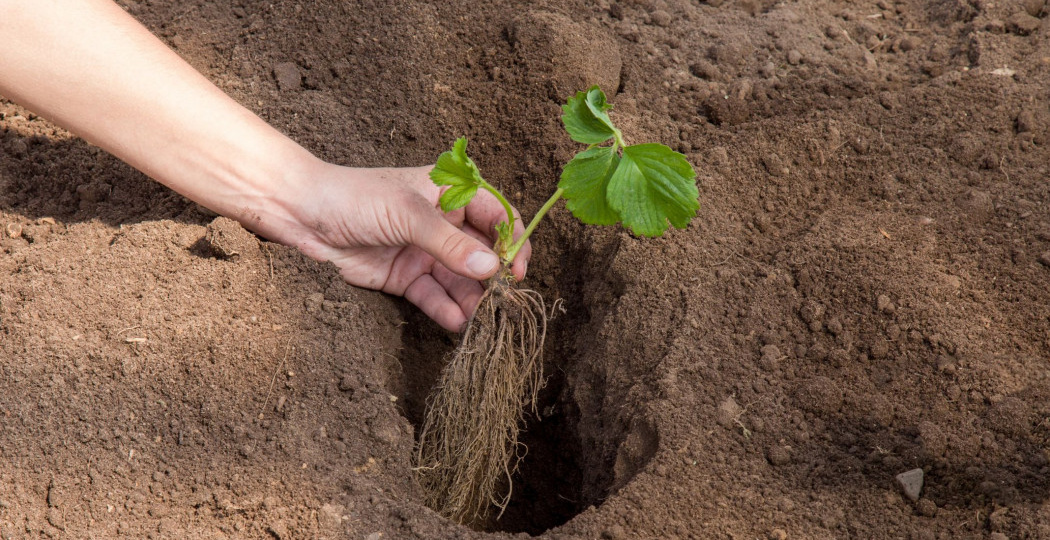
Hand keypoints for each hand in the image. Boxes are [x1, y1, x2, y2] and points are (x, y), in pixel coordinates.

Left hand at [272, 162, 530, 331]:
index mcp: (451, 192)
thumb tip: (492, 268)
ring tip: (482, 320)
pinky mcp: (404, 277)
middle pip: (482, 252)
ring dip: (472, 298)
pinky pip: (433, 295)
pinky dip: (446, 309)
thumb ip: (450, 244)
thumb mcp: (408, 215)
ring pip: (460, 279)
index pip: (497, 215)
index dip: (513, 240)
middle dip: (494, 277)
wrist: (301, 215)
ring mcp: (424, 251)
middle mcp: (443, 222)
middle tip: (504, 302)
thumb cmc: (355, 197)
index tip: (518, 269)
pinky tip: (456, 322)